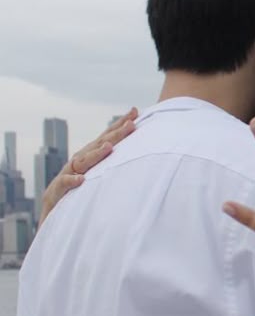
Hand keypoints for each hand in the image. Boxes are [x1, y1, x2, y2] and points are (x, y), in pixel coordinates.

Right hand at [39, 108, 137, 225]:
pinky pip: (66, 183)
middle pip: (100, 144)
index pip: (107, 136)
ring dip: (96, 154)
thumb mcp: (98, 172)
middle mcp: (81, 159)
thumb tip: (139, 154)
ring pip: (84, 161)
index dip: (120, 124)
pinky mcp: (60, 189)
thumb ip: (113, 162)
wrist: (53, 204)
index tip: (135, 112)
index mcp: (91, 154)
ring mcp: (70, 172)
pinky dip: (73, 181)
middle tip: (131, 124)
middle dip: (115, 134)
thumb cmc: (81, 186)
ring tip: (109, 147)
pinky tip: (81, 180)